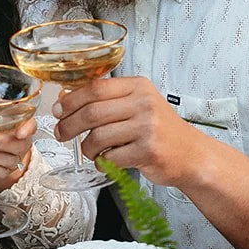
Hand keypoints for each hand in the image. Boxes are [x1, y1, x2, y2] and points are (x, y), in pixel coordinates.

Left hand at [0, 117, 35, 190]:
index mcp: (21, 126)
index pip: (31, 125)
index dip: (27, 129)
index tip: (20, 132)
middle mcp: (21, 143)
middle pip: (19, 145)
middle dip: (3, 143)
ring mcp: (15, 158)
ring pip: (8, 159)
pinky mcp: (5, 171)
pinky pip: (1, 171)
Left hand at [52, 76, 199, 186]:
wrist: (191, 154)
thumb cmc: (160, 130)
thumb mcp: (138, 105)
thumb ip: (108, 101)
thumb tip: (65, 100)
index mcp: (139, 87)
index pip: (95, 88)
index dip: (71, 100)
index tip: (57, 111)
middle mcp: (144, 103)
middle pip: (92, 112)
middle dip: (69, 125)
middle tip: (61, 134)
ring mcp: (147, 127)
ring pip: (98, 137)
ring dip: (87, 148)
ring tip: (90, 152)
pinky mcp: (148, 151)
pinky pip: (111, 157)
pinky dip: (102, 162)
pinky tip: (107, 161)